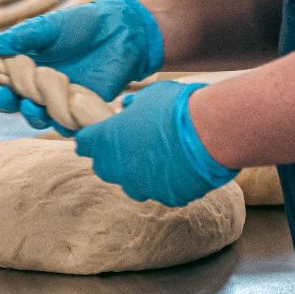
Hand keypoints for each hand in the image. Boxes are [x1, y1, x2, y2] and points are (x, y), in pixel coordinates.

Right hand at [0, 0, 165, 126]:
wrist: (123, 32)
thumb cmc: (84, 24)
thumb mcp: (51, 26)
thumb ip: (24, 36)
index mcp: (22, 63)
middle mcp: (34, 84)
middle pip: (7, 101)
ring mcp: (56, 97)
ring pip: (32, 115)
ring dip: (26, 111)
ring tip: (30, 101)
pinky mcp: (78, 108)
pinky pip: (62, 122)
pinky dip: (57, 119)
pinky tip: (58, 110)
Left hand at [74, 81, 235, 206]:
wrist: (210, 132)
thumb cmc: (176, 107)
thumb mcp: (149, 96)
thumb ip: (134, 105)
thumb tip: (128, 107)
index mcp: (106, 141)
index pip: (84, 144)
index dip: (91, 138)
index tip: (98, 134)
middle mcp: (118, 168)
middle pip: (104, 167)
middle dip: (112, 157)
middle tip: (130, 144)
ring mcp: (141, 186)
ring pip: (131, 183)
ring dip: (138, 172)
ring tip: (159, 156)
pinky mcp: (165, 197)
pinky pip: (159, 190)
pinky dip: (164, 181)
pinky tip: (179, 167)